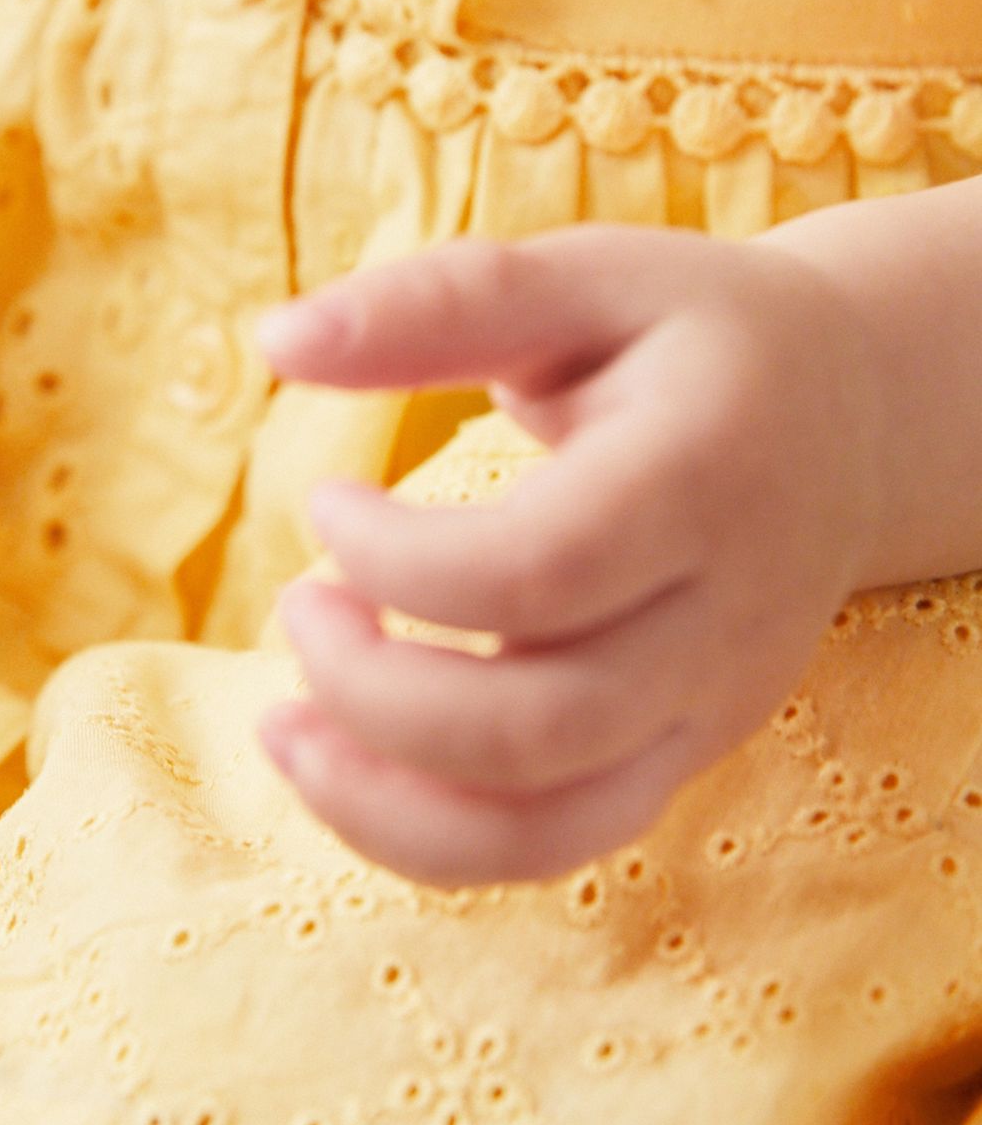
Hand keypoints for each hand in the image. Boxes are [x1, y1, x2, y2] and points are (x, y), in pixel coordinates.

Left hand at [253, 225, 891, 888]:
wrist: (848, 419)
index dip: (396, 557)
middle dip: (371, 690)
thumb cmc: (687, 334)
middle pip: (536, 726)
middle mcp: (724, 616)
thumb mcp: (580, 277)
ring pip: (543, 826)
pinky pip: (552, 847)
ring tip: (283, 721)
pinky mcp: (682, 757)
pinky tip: (338, 763)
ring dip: (380, 795)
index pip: (540, 570)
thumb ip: (436, 304)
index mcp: (704, 472)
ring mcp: (710, 706)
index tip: (324, 498)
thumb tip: (276, 344)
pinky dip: (426, 836)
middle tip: (300, 604)